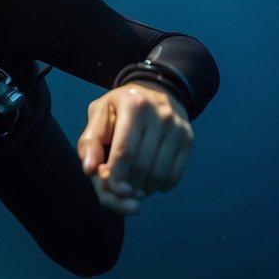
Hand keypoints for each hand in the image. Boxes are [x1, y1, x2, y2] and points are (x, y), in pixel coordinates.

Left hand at [78, 83, 193, 214]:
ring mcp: (177, 129)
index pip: (124, 151)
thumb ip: (90, 141)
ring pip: (159, 174)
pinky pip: (174, 175)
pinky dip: (160, 186)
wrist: (157, 90)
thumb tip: (89, 170)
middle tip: (119, 188)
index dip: (115, 176)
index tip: (109, 187)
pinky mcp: (188, 140)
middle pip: (141, 166)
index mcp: (133, 106)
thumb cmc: (120, 106)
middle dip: (128, 184)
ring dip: (143, 189)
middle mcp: (160, 116)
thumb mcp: (99, 113)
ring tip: (132, 187)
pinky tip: (148, 182)